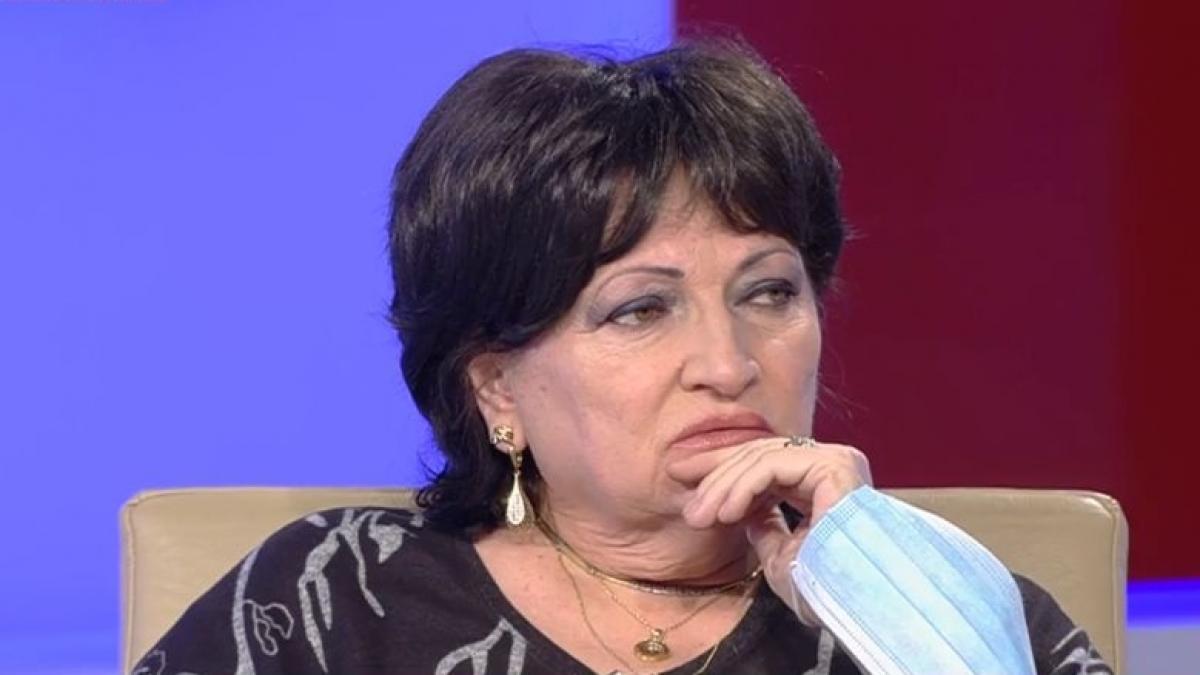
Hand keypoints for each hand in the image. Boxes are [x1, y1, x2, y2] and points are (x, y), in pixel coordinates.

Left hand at [665, 437, 871, 623]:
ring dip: (723, 487)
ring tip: (699, 516)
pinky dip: (742, 487)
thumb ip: (762, 523)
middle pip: (760, 456)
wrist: (850, 608)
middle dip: (716, 477)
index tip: (688, 490)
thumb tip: (742, 510)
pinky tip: (724, 512)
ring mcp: (836, 461)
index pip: (765, 465)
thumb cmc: (821, 589)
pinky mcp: (832, 466)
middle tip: (687, 505)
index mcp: (824, 482)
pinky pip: (771, 466)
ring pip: (761, 458)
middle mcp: (833, 464)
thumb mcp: (779, 553)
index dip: (723, 475)